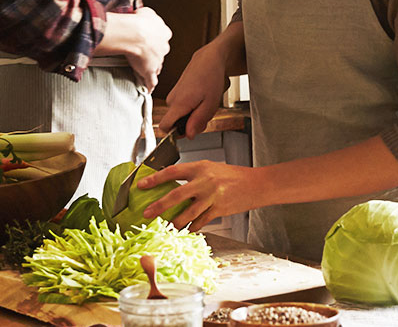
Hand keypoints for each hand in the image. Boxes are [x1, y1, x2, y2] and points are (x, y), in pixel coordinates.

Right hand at [102, 8, 170, 90]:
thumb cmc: (139, 21)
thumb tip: (144, 15)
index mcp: (164, 33)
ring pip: (157, 66)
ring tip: (145, 70)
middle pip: (160, 53)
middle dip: (154, 54)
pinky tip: (148, 89)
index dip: (156, 40)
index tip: (151, 40)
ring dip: (152, 68)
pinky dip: (149, 86)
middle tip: (145, 54)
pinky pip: (151, 81)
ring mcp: (157, 61)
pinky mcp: (149, 71)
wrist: (135, 33)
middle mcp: (163, 47)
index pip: (162, 38)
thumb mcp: (147, 12)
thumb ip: (148, 16)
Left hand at [139, 160, 261, 230]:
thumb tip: (171, 184)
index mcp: (201, 167)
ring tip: (167, 226)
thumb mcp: (211, 169)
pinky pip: (201, 221)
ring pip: (188, 212)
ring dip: (176, 221)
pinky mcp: (219, 209)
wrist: (256, 184)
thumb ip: (194, 176)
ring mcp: (213, 196)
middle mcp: (205, 181)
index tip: (141, 185)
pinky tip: (188, 229)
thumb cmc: (233, 176)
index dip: (155, 179)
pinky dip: (193, 227)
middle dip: (159, 205)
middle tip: (147, 213)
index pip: (173, 172)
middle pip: (177, 194)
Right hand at [160, 43, 228, 137]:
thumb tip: (188, 135)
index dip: (175, 134)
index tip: (188, 130)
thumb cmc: (211, 78)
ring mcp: (173, 95)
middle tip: (205, 113)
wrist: (208, 60)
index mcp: (178, 104)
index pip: (165, 127)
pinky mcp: (175, 93)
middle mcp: (172, 100)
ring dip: (193, 115)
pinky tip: (201, 98)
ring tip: (204, 103)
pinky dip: (192, 107)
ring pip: (180, 116)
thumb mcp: (210, 104)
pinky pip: (182, 108)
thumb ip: (198, 121)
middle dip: (191, 123)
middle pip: (176, 123)